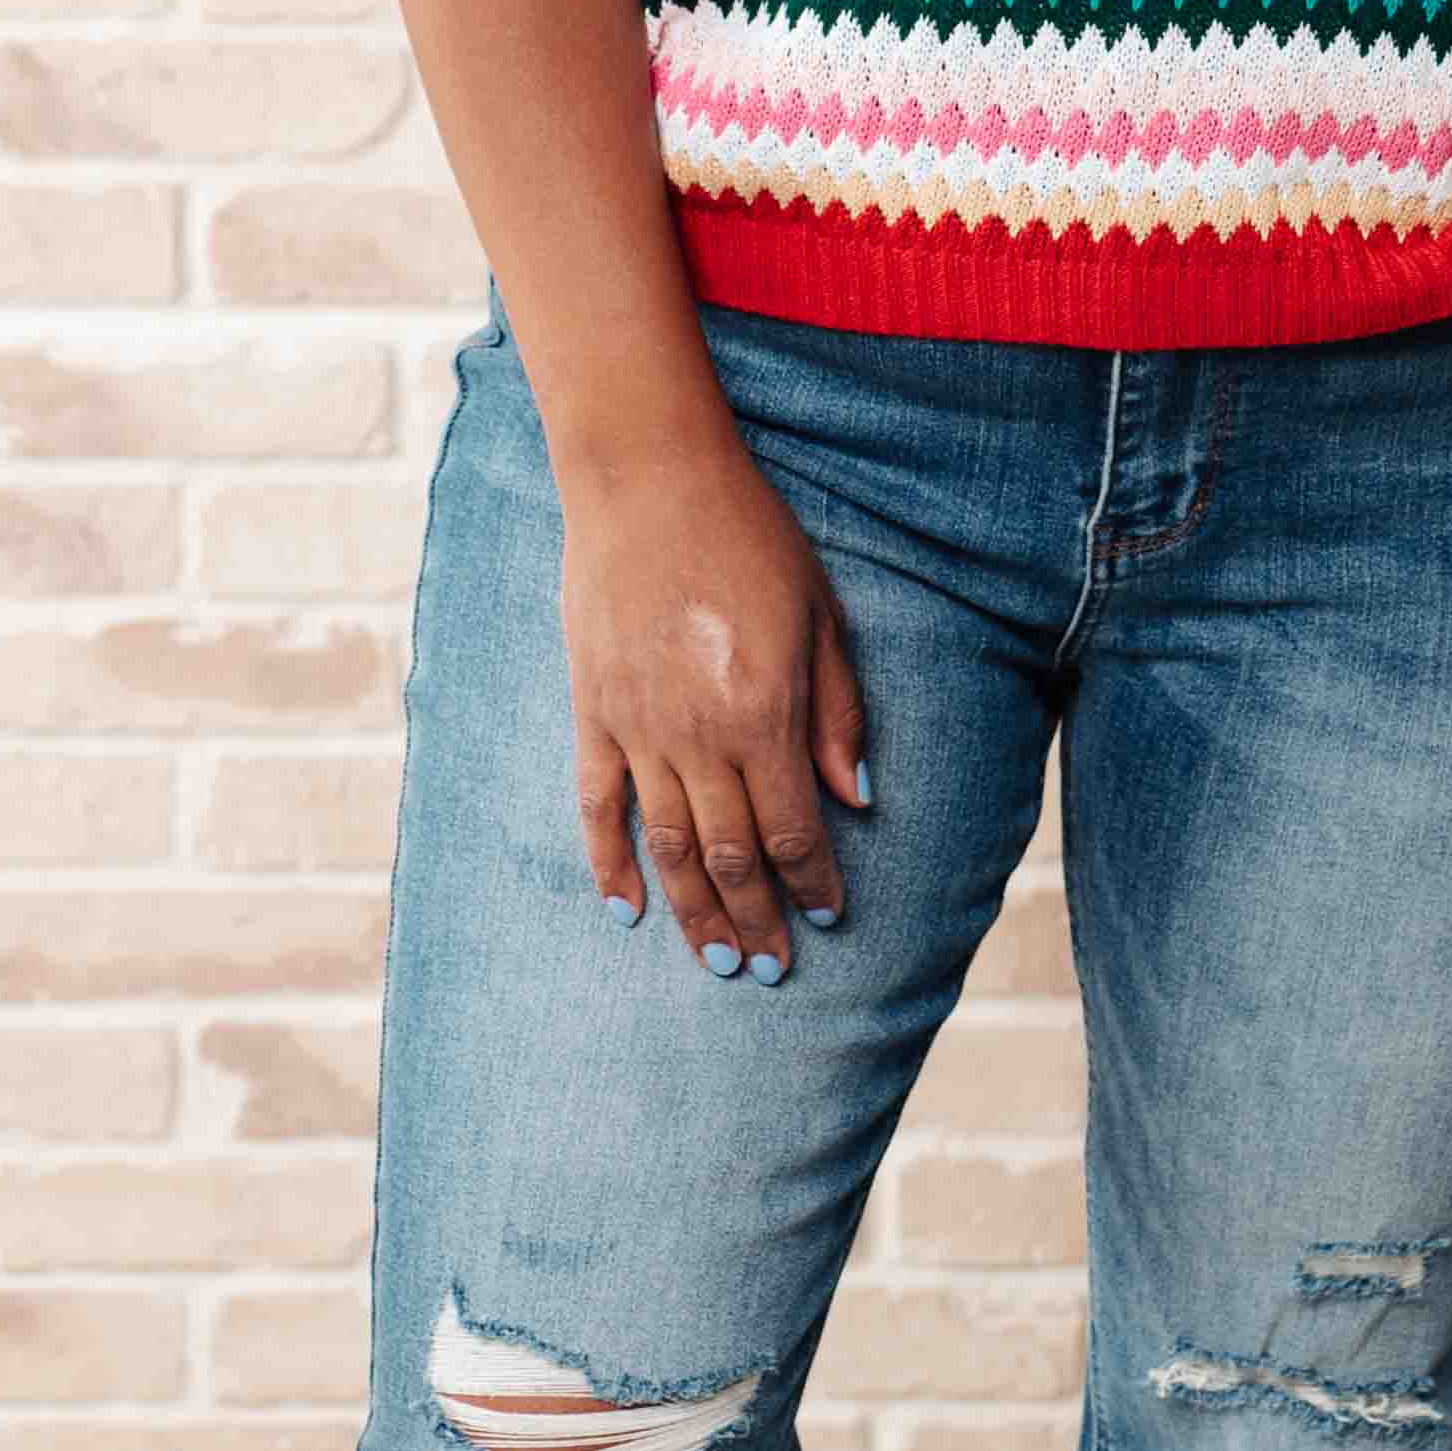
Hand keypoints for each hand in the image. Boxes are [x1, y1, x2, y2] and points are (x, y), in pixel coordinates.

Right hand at [556, 435, 870, 981]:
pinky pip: (599, 805)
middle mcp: (698, 735)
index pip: (793, 828)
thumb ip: (838, 712)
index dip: (812, 882)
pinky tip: (627, 909)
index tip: (827, 916)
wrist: (648, 481)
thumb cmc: (748, 538)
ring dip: (694, 911)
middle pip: (730, 854)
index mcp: (764, 713)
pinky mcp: (593, 712)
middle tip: (772, 969)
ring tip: (717, 962)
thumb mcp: (819, 615)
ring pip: (667, 845)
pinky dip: (610, 863)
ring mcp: (637, 728)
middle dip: (757, 918)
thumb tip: (857, 798)